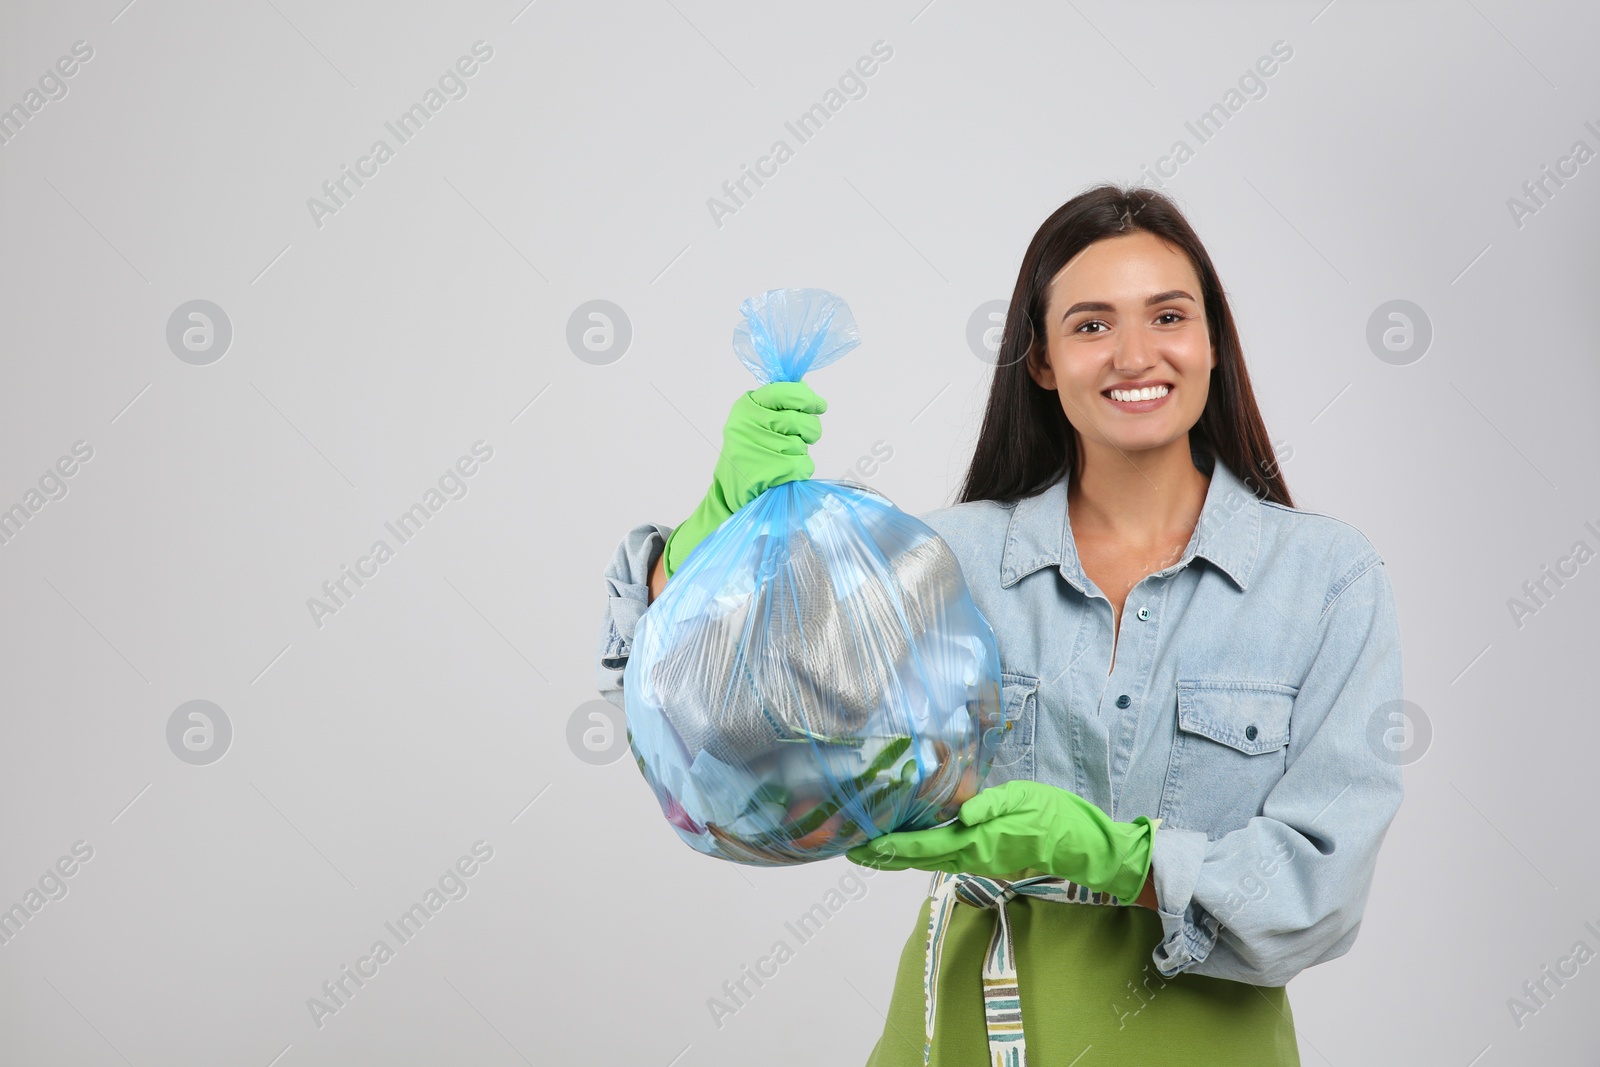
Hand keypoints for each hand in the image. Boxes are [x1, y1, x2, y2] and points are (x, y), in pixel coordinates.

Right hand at [662, 381, 826, 578]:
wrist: (729, 493)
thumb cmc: (748, 454)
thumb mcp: (753, 422)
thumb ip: (777, 406)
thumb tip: (807, 393)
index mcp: (745, 408)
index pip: (783, 392)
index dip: (806, 398)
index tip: (819, 406)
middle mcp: (747, 425)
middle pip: (799, 419)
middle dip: (811, 429)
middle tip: (807, 436)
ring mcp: (756, 448)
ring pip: (801, 444)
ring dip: (802, 453)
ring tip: (784, 458)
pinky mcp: (767, 471)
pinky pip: (802, 464)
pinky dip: (802, 470)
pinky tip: (787, 473)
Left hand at [846, 779, 1157, 902]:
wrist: (1084, 846)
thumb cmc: (1057, 818)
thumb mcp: (1026, 800)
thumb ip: (992, 805)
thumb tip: (962, 814)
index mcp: (977, 842)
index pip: (923, 846)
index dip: (890, 846)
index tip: (861, 846)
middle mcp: (972, 856)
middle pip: (919, 858)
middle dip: (885, 854)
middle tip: (853, 849)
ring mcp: (978, 859)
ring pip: (930, 858)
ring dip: (900, 854)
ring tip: (873, 846)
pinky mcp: (986, 855)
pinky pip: (946, 855)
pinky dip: (922, 850)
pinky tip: (913, 841)